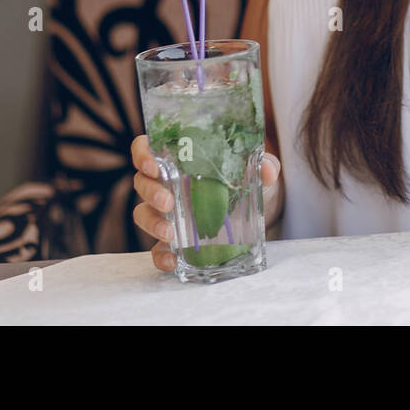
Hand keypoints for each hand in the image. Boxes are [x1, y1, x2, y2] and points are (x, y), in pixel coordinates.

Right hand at [130, 134, 281, 272]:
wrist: (257, 211)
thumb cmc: (247, 182)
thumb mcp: (257, 171)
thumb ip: (264, 165)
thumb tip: (267, 169)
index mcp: (181, 161)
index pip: (148, 149)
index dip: (143, 154)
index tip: (153, 165)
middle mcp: (168, 184)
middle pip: (142, 183)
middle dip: (150, 192)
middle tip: (168, 202)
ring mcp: (168, 213)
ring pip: (143, 214)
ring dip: (152, 223)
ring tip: (170, 233)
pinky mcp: (174, 240)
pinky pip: (156, 249)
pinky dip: (160, 256)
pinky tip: (172, 260)